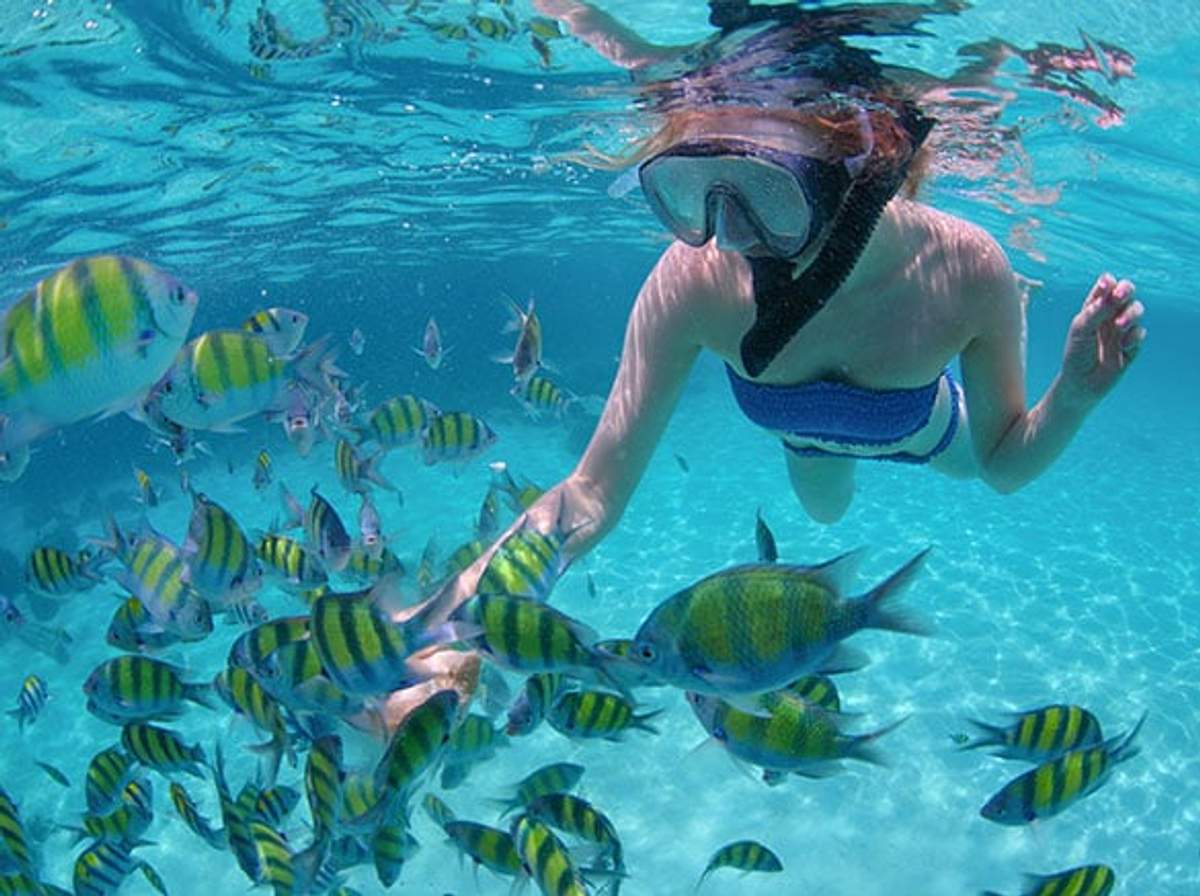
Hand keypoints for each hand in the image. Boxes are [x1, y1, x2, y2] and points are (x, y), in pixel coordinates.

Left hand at [1059, 273, 1144, 407]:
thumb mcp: (1082, 329)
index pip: (1105, 287)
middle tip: (1120, 295)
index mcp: (1093, 308)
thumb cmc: (1076, 354)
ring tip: (1120, 325)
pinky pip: (1140, 333)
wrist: (1082, 383)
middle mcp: (1109, 315)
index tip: (1107, 284)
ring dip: (1131, 314)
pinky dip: (1134, 336)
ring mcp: (1122, 329)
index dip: (1108, 282)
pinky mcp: (1131, 345)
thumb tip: (1112, 289)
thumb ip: (1097, 309)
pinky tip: (1124, 345)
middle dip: (1126, 290)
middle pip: (1126, 293)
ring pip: (1136, 310)